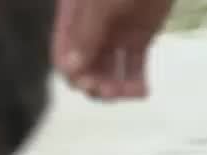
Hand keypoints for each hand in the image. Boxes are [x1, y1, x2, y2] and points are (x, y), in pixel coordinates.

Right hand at [52, 0, 176, 100]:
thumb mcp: (101, 3)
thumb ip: (86, 33)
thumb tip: (70, 70)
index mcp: (73, 18)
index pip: (64, 55)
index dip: (73, 74)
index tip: (87, 83)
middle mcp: (91, 30)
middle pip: (85, 68)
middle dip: (94, 84)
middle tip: (108, 91)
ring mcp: (115, 36)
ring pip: (108, 72)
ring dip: (115, 87)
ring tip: (129, 93)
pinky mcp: (140, 38)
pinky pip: (134, 67)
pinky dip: (137, 82)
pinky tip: (143, 92)